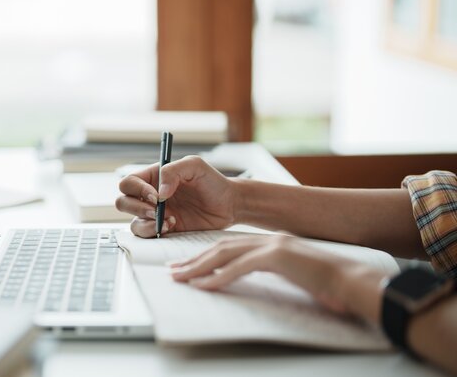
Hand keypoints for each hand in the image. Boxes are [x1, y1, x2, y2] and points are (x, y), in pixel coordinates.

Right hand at [116, 156, 239, 237]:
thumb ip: (173, 171)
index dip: (137, 190)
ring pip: (132, 222)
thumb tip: (159, 192)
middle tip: (157, 211)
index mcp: (152, 177)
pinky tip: (173, 226)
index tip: (156, 196)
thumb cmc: (212, 181)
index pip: (129, 182)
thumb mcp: (195, 166)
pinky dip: (154, 232)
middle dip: (136, 208)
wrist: (228, 204)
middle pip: (123, 202)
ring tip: (169, 221)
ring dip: (146, 223)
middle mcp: (149, 196)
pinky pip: (146, 234)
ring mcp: (154, 214)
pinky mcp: (162, 229)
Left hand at [169, 235, 386, 322]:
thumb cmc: (328, 285)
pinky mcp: (277, 258)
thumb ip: (271, 274)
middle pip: (221, 249)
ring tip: (181, 279)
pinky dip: (219, 277)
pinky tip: (204, 285)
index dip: (205, 256)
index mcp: (272, 243)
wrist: (353, 282)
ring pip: (225, 255)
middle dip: (194, 260)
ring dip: (200, 268)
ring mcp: (273, 246)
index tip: (187, 267)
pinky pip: (239, 268)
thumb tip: (247, 283)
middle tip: (173, 272)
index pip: (230, 247)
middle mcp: (269, 240)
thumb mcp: (293, 277)